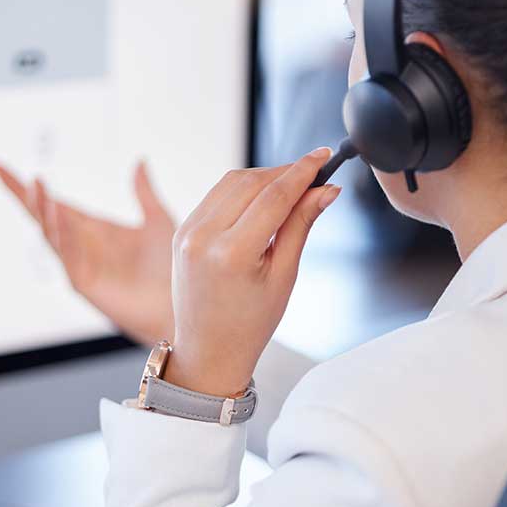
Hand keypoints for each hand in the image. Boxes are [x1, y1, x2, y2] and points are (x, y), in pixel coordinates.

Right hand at [0, 162, 174, 345]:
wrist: (179, 304)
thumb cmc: (169, 267)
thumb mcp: (158, 221)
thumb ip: (145, 193)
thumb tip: (140, 160)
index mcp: (92, 229)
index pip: (54, 203)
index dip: (27, 187)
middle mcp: (80, 245)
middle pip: (42, 216)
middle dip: (25, 195)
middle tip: (5, 170)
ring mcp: (79, 265)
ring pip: (51, 234)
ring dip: (43, 210)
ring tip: (38, 184)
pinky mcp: (84, 283)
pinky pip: (68, 256)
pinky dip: (63, 234)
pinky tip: (60, 214)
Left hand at [166, 148, 340, 396]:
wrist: (209, 350)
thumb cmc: (249, 323)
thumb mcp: (284, 276)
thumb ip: (301, 225)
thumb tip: (326, 191)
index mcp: (232, 253)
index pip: (274, 196)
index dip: (303, 171)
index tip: (323, 156)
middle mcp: (203, 237)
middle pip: (252, 182)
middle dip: (285, 172)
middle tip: (314, 173)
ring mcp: (187, 232)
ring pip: (231, 182)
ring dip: (263, 177)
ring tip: (292, 186)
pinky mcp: (181, 231)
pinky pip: (215, 195)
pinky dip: (241, 189)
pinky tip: (262, 196)